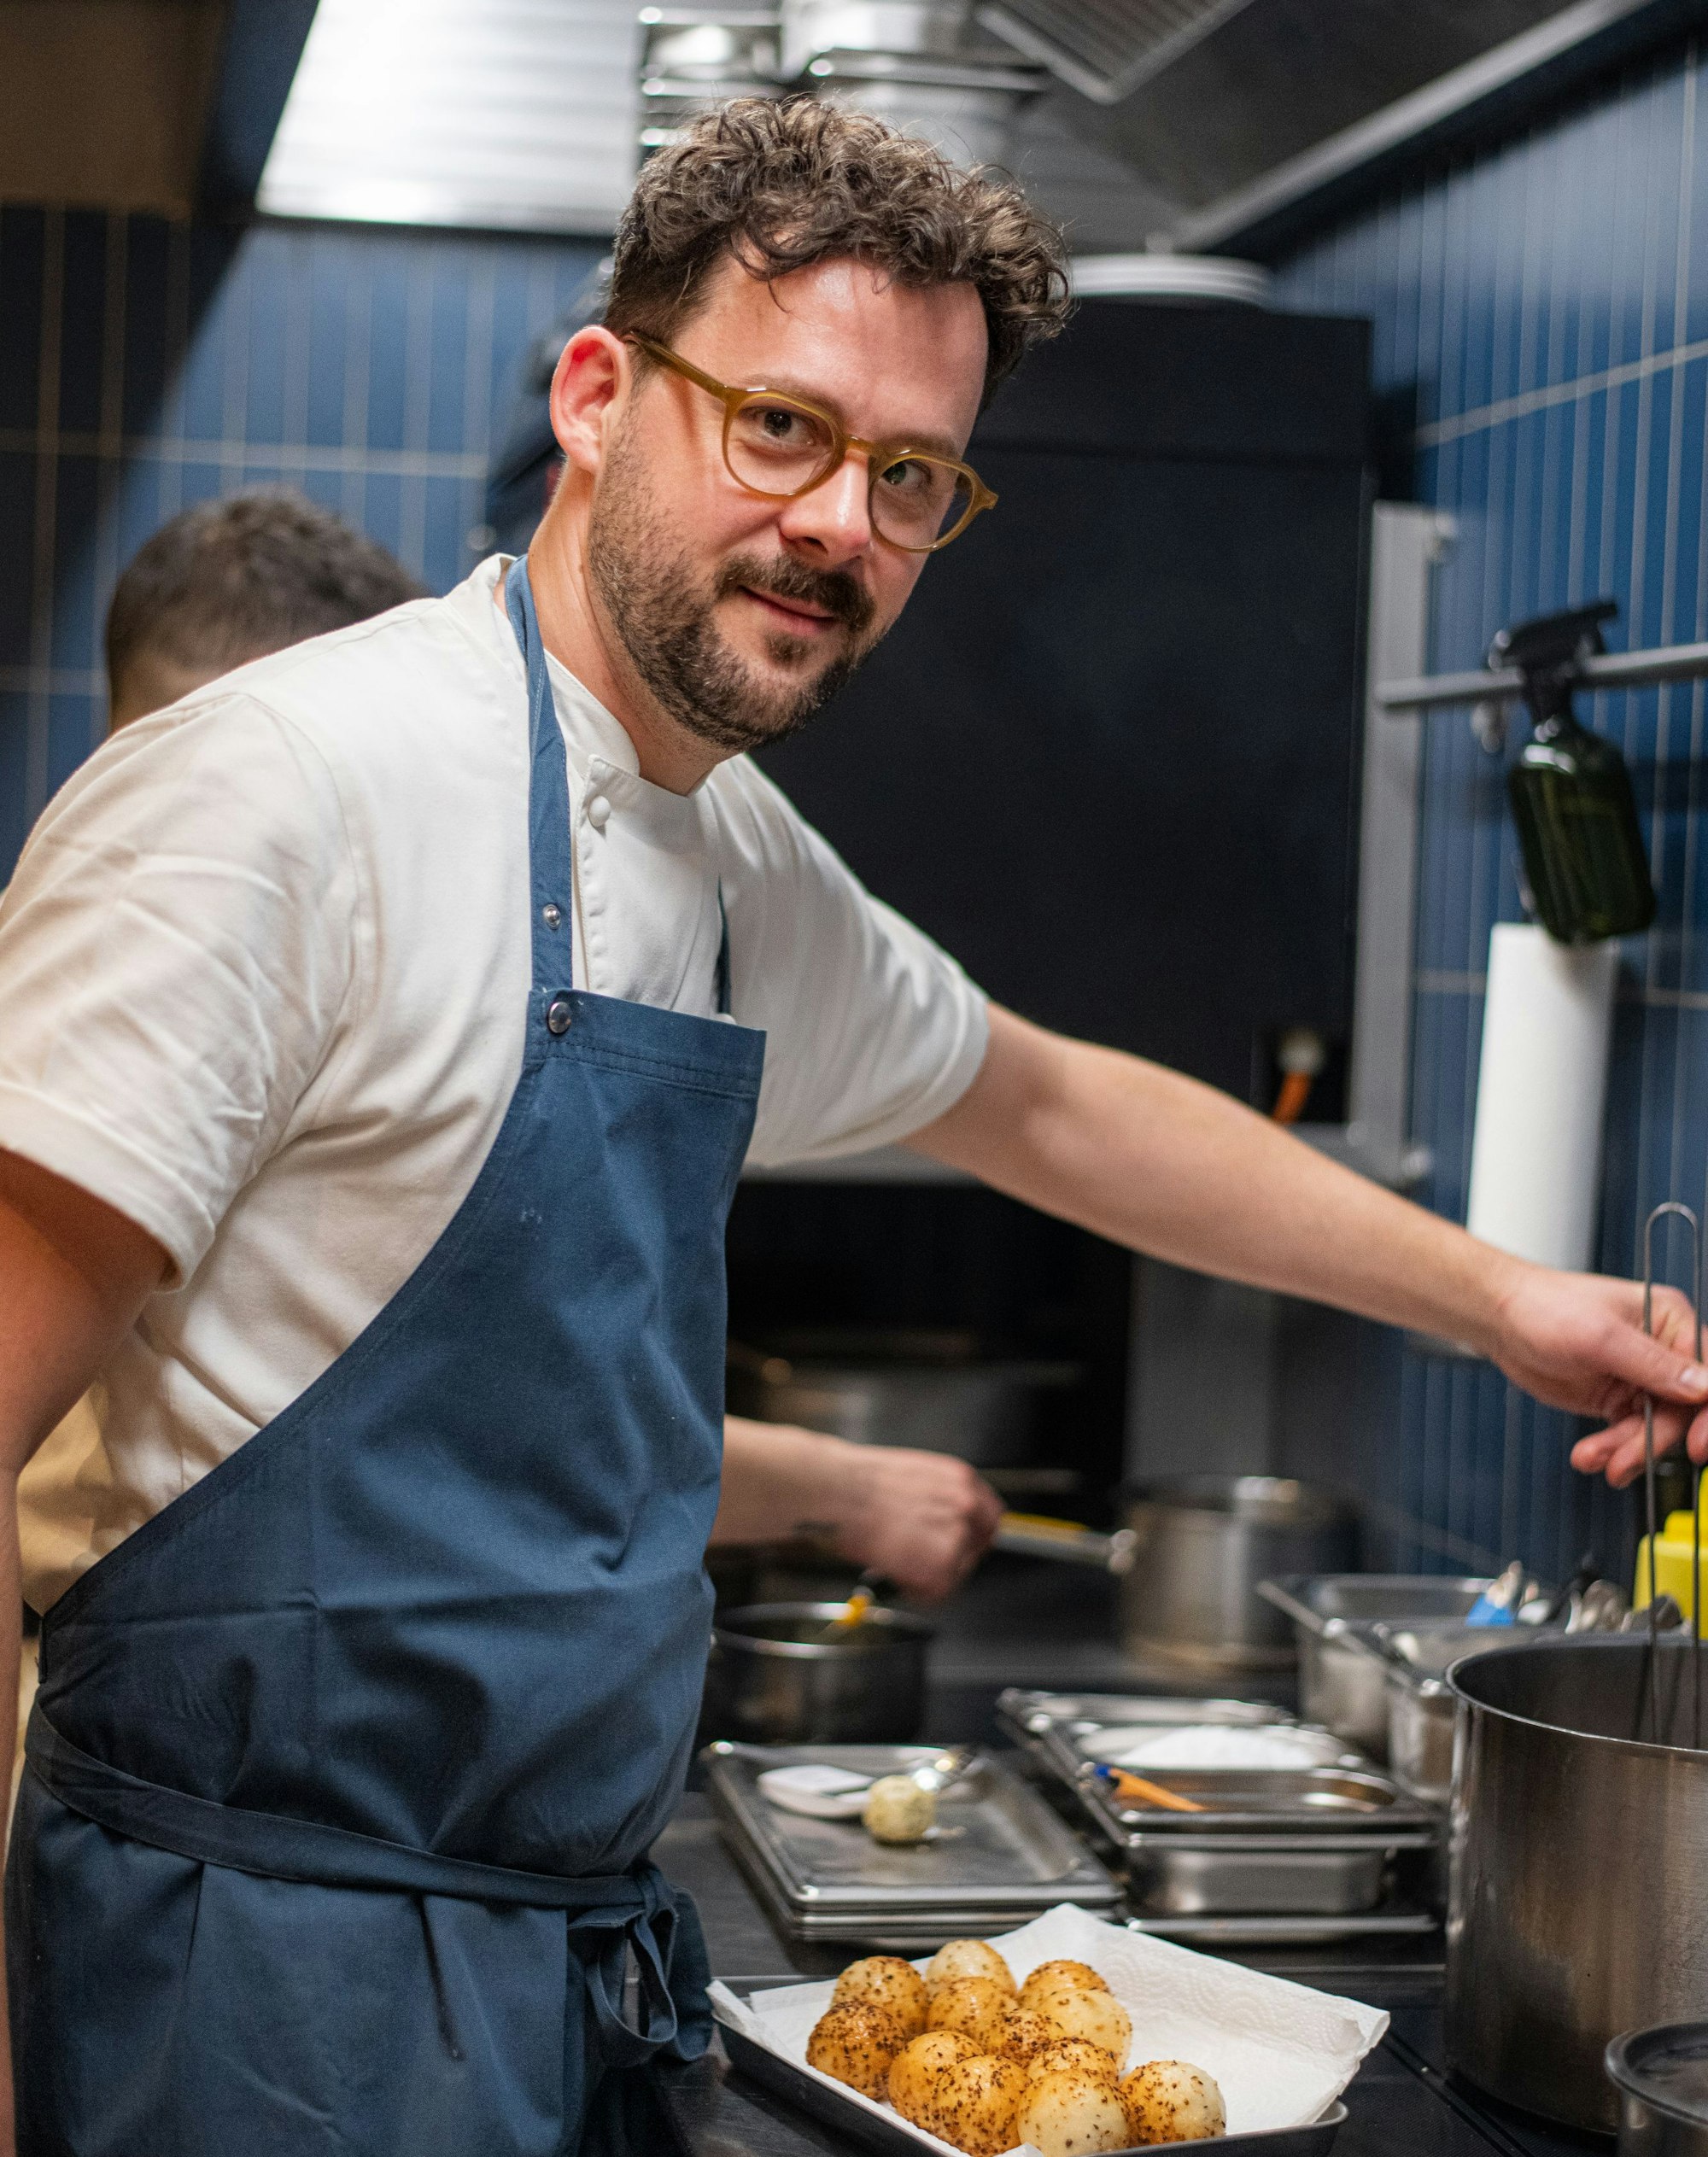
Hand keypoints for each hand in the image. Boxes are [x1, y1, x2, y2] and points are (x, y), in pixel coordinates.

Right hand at [831, 1445, 1003, 1601]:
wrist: (841, 1492)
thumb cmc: (859, 1482)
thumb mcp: (914, 1476)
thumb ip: (938, 1498)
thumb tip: (937, 1520)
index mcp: (961, 1479)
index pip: (989, 1515)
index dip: (974, 1534)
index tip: (962, 1544)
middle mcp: (968, 1506)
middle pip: (980, 1546)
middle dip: (955, 1558)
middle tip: (926, 1561)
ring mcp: (958, 1537)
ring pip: (955, 1572)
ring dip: (930, 1574)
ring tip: (898, 1562)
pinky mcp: (943, 1567)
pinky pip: (935, 1592)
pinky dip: (915, 1590)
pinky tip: (894, 1572)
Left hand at [1484, 1262, 1707, 1485]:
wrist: (1499, 1320)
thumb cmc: (1544, 1308)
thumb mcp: (1599, 1337)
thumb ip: (1653, 1364)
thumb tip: (1704, 1387)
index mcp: (1670, 1320)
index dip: (1706, 1413)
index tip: (1695, 1444)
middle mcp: (1663, 1350)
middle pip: (1684, 1410)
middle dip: (1653, 1439)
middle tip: (1624, 1461)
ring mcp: (1641, 1378)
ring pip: (1657, 1429)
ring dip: (1627, 1450)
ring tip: (1593, 1458)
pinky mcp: (1618, 1399)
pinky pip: (1630, 1435)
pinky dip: (1612, 1450)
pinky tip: (1590, 1456)